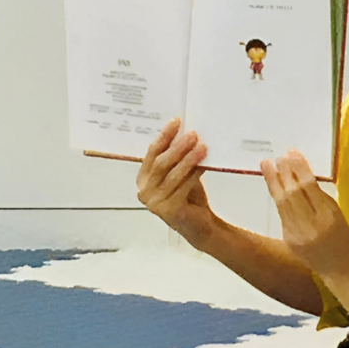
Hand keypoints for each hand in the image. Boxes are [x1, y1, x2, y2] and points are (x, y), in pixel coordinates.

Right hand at [137, 119, 215, 245]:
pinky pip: (183, 186)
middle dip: (177, 147)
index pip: (151, 153)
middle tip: (192, 134)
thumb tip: (185, 130)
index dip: (164, 136)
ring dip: (188, 158)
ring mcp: (155, 202)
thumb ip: (176, 157)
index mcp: (143, 178)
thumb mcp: (180, 173)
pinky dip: (194, 173)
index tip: (176, 121)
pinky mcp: (168, 210)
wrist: (199, 226)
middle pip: (160, 163)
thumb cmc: (188, 197)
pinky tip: (204, 163)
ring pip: (172, 174)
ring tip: (202, 147)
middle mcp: (144, 191)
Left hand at [260, 149, 348, 285]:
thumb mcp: (337, 213)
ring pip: (282, 202)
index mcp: (328, 216)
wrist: (339, 268)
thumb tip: (300, 172)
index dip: (299, 168)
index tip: (293, 153)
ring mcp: (296, 233)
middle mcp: (311, 225)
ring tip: (267, 164)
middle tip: (279, 156)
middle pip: (293, 194)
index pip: (310, 187)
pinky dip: (276, 196)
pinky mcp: (288, 238)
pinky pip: (281, 213)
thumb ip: (320, 196)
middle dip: (284, 172)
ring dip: (273, 181)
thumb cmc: (342, 237)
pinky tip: (273, 184)